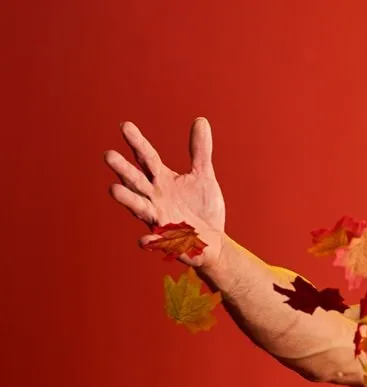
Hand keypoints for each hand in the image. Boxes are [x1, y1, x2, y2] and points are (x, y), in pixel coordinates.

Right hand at [104, 117, 225, 269]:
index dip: (137, 142)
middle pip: (136, 181)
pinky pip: (156, 241)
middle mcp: (155, 197)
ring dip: (127, 199)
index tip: (125, 125)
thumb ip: (200, 151)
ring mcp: (159, 218)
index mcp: (162, 180)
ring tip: (113, 189)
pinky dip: (150, 240)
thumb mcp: (203, 176)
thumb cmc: (202, 207)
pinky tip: (144, 240)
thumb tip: (200, 120)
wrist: (212, 241)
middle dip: (123, 169)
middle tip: (109, 155)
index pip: (146, 157)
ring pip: (139, 207)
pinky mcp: (167, 240)